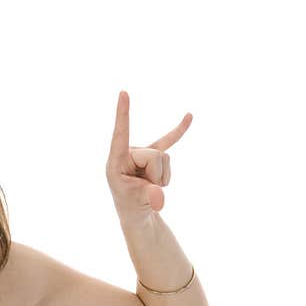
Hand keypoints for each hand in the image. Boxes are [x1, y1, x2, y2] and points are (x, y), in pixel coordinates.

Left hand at [105, 90, 191, 224]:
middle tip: (147, 187)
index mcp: (116, 161)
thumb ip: (150, 198)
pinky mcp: (153, 155)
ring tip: (150, 184)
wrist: (137, 213)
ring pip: (165, 156)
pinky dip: (179, 130)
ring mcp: (141, 152)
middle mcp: (128, 153)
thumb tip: (159, 199)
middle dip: (157, 175)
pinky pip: (169, 141)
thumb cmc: (132, 207)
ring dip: (163, 176)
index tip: (123, 93)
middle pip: (155, 155)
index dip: (123, 114)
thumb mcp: (139, 204)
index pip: (120, 134)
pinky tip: (189, 117)